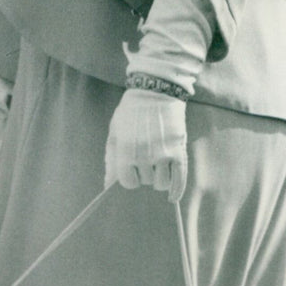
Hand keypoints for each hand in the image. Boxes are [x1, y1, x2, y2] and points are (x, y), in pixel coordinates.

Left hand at [105, 88, 187, 202]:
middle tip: (147, 159)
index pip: (128, 182)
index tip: (132, 170)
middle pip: (146, 181)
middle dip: (145, 174)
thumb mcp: (115, 130)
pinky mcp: (179, 150)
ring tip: (158, 166)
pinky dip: (176, 190)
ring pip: (161, 183)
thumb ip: (111, 158)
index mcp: (126, 150)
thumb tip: (107, 184)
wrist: (156, 89)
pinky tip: (172, 197)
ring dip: (159, 179)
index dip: (130, 178)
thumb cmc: (132, 110)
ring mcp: (163, 154)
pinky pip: (179, 179)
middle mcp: (145, 155)